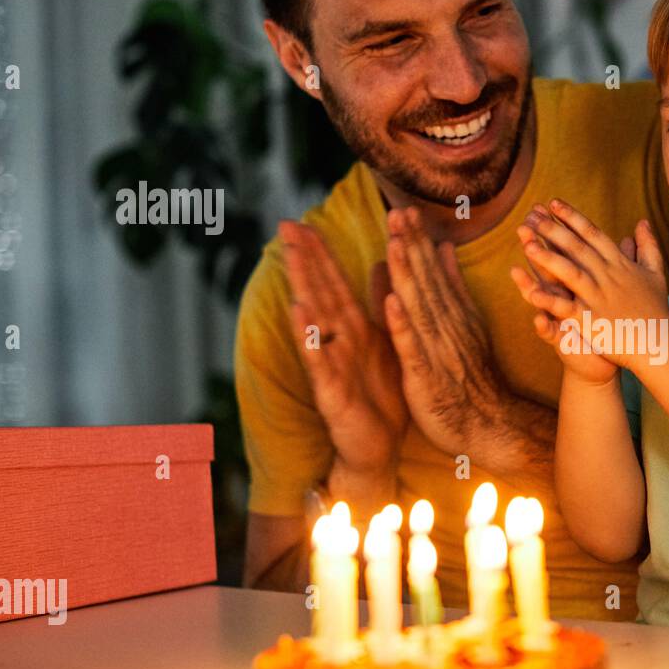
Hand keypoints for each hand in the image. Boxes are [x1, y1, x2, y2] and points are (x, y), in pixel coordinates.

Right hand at [280, 220, 408, 473]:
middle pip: (320, 294)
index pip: (334, 283)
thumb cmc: (379, 395)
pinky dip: (309, 338)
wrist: (379, 448)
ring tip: (292, 258)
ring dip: (303, 290)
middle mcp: (338, 343)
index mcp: (353, 330)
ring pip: (316, 322)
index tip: (305, 220)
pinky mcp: (332, 392)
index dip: (321, 253)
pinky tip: (299, 314)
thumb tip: (380, 264)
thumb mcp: (382, 344)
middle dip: (305, 260)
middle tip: (286, 225)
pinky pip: (320, 361)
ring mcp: (332, 366)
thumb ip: (378, 307)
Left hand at [382, 206, 525, 459]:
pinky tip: (392, 302)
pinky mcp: (425, 378)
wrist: (488, 425)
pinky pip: (414, 348)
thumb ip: (454, 287)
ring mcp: (437, 351)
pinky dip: (404, 325)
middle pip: (426, 282)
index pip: (434, 271)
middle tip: (397, 212)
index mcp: (453, 314)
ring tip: (393, 244)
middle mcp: (446, 327)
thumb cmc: (473, 377)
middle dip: (411, 246)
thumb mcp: (468, 325)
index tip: (405, 208)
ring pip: (419, 308)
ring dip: (406, 275)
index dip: (419, 240)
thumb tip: (446, 247)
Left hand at [520, 198, 668, 370]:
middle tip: (532, 214)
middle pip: (577, 247)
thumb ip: (648, 245)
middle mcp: (607, 276)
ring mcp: (598, 297)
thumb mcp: (655, 271)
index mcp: (619, 263)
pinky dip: (550, 300)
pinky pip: (567, 308)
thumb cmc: (656, 308)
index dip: (572, 217)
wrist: (659, 341)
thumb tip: (643, 222)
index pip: (592, 234)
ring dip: (547, 257)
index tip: (553, 203)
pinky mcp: (591, 320)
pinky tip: (531, 292)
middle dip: (553, 229)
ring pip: (569, 272)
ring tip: (526, 243)